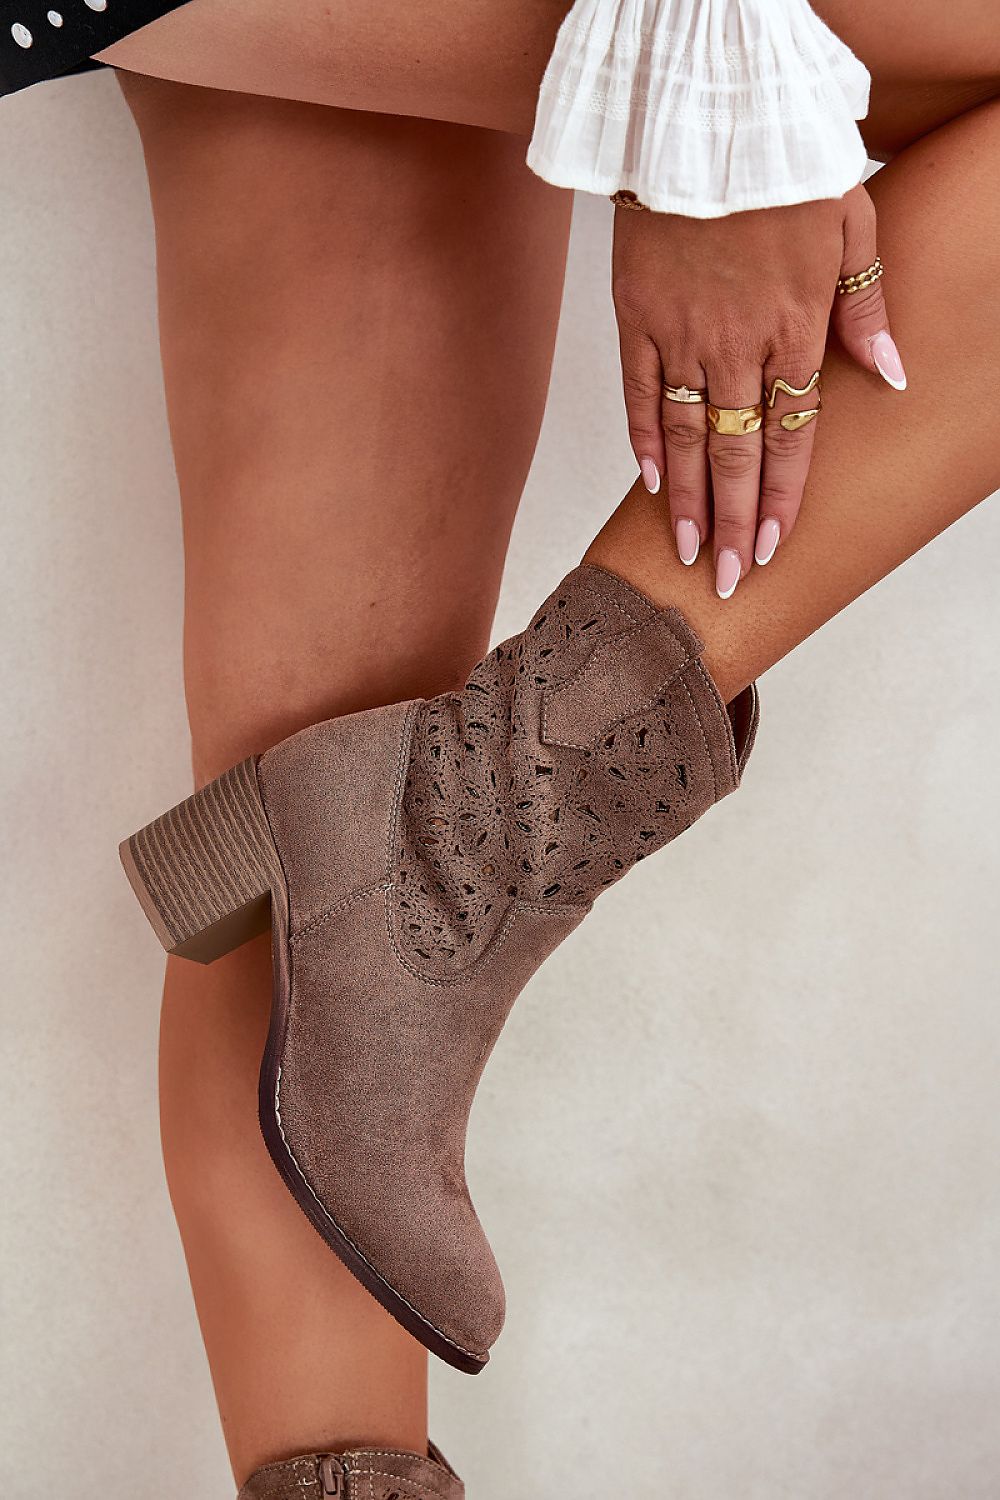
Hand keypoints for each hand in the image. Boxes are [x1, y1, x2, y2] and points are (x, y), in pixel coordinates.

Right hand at [612, 185, 903, 596]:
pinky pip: (638, 394)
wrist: (706, 117)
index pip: (793, 436)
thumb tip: (892, 377)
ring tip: (689, 553)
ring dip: (689, 501)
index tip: (775, 546)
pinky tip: (650, 485)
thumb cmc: (784, 167)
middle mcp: (738, 345)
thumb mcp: (852, 225)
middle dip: (735, 523)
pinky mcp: (637, 318)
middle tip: (728, 579)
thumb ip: (867, 308)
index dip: (783, 498)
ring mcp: (682, 335)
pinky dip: (643, 441)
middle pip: (738, 453)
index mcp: (796, 328)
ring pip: (687, 437)